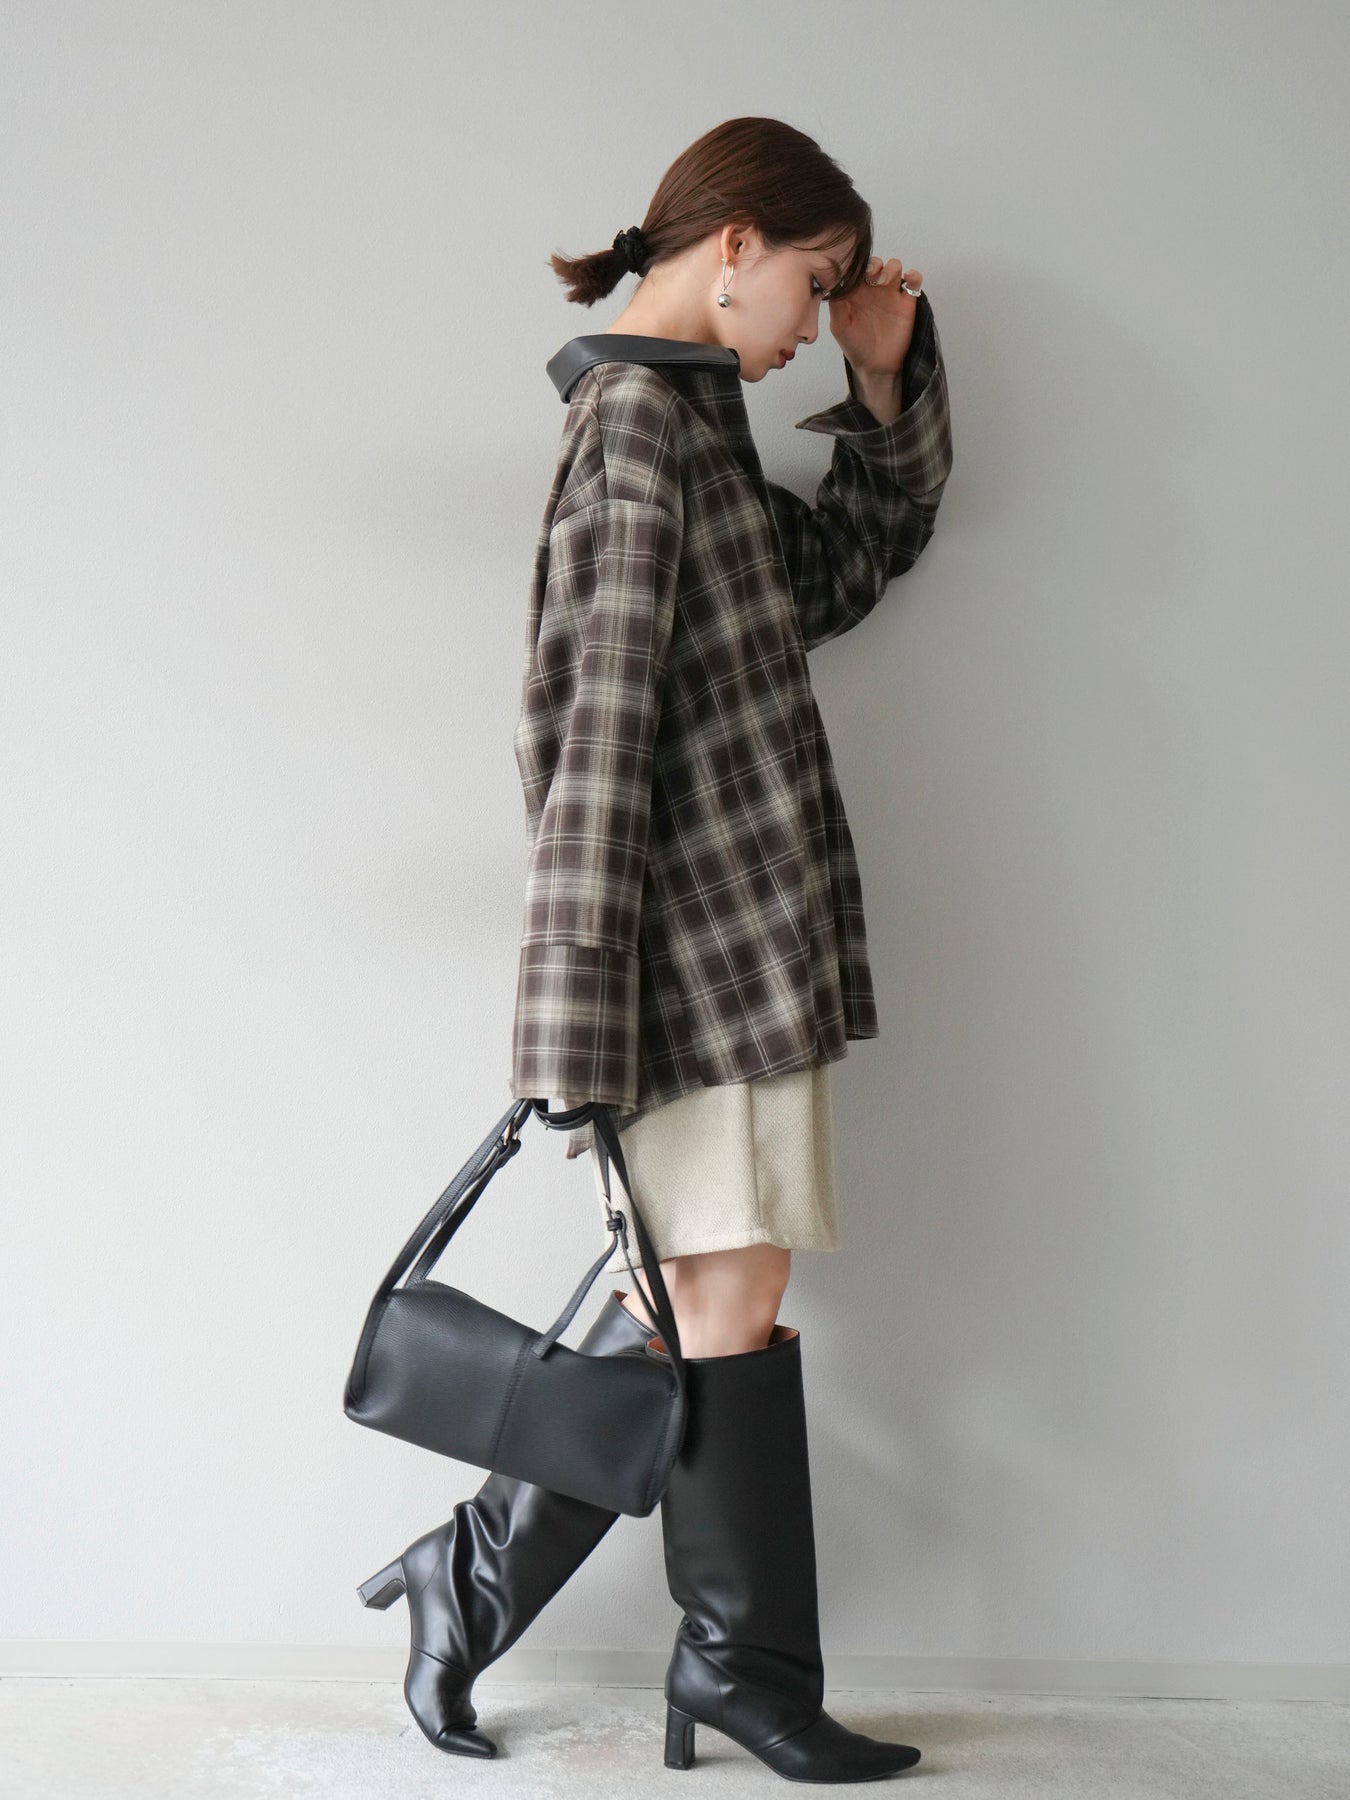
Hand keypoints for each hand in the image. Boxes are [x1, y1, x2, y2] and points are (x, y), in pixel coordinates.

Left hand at [828, 255, 922, 378]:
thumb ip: (836, 304)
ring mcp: (891, 294)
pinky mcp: (907, 302)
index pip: (857, 268)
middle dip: (874, 264)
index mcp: (856, 291)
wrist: (874, 365)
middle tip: (870, 275)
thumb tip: (834, 283)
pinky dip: (914, 275)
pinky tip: (908, 278)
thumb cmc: (854, 345)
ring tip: (883, 282)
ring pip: (894, 267)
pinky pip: (914, 282)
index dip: (856, 264)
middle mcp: (873, 289)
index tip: (853, 270)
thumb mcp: (839, 326)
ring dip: (890, 268)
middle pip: (876, 263)